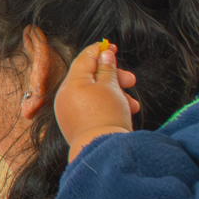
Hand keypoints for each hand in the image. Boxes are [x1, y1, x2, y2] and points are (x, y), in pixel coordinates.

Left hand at [54, 40, 140, 161]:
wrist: (101, 151)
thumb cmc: (107, 116)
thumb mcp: (112, 87)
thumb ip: (107, 69)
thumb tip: (104, 54)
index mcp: (71, 83)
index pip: (84, 59)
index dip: (99, 50)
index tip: (111, 47)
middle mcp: (65, 96)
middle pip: (89, 77)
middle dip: (113, 77)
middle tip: (131, 80)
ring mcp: (68, 112)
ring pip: (93, 94)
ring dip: (114, 94)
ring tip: (133, 103)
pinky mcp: (74, 125)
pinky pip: (90, 108)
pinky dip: (106, 106)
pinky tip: (124, 112)